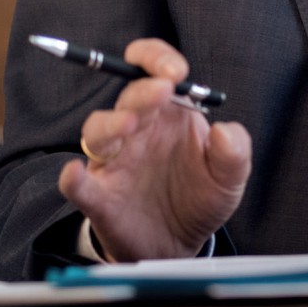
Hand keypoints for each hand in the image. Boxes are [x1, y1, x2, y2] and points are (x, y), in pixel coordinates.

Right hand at [59, 38, 251, 261]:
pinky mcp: (100, 197)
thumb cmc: (201, 198)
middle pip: (129, 98)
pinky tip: (75, 174)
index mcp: (169, 114)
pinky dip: (73, 178)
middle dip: (143, 91)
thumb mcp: (229, 177)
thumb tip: (223, 129)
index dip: (158, 60)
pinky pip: (79, 185)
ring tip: (129, 125)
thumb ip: (234, 151)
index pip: (154, 72)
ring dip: (110, 124)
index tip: (174, 71)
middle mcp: (138, 131)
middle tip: (161, 91)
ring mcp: (115, 162)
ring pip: (97, 132)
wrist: (181, 247)